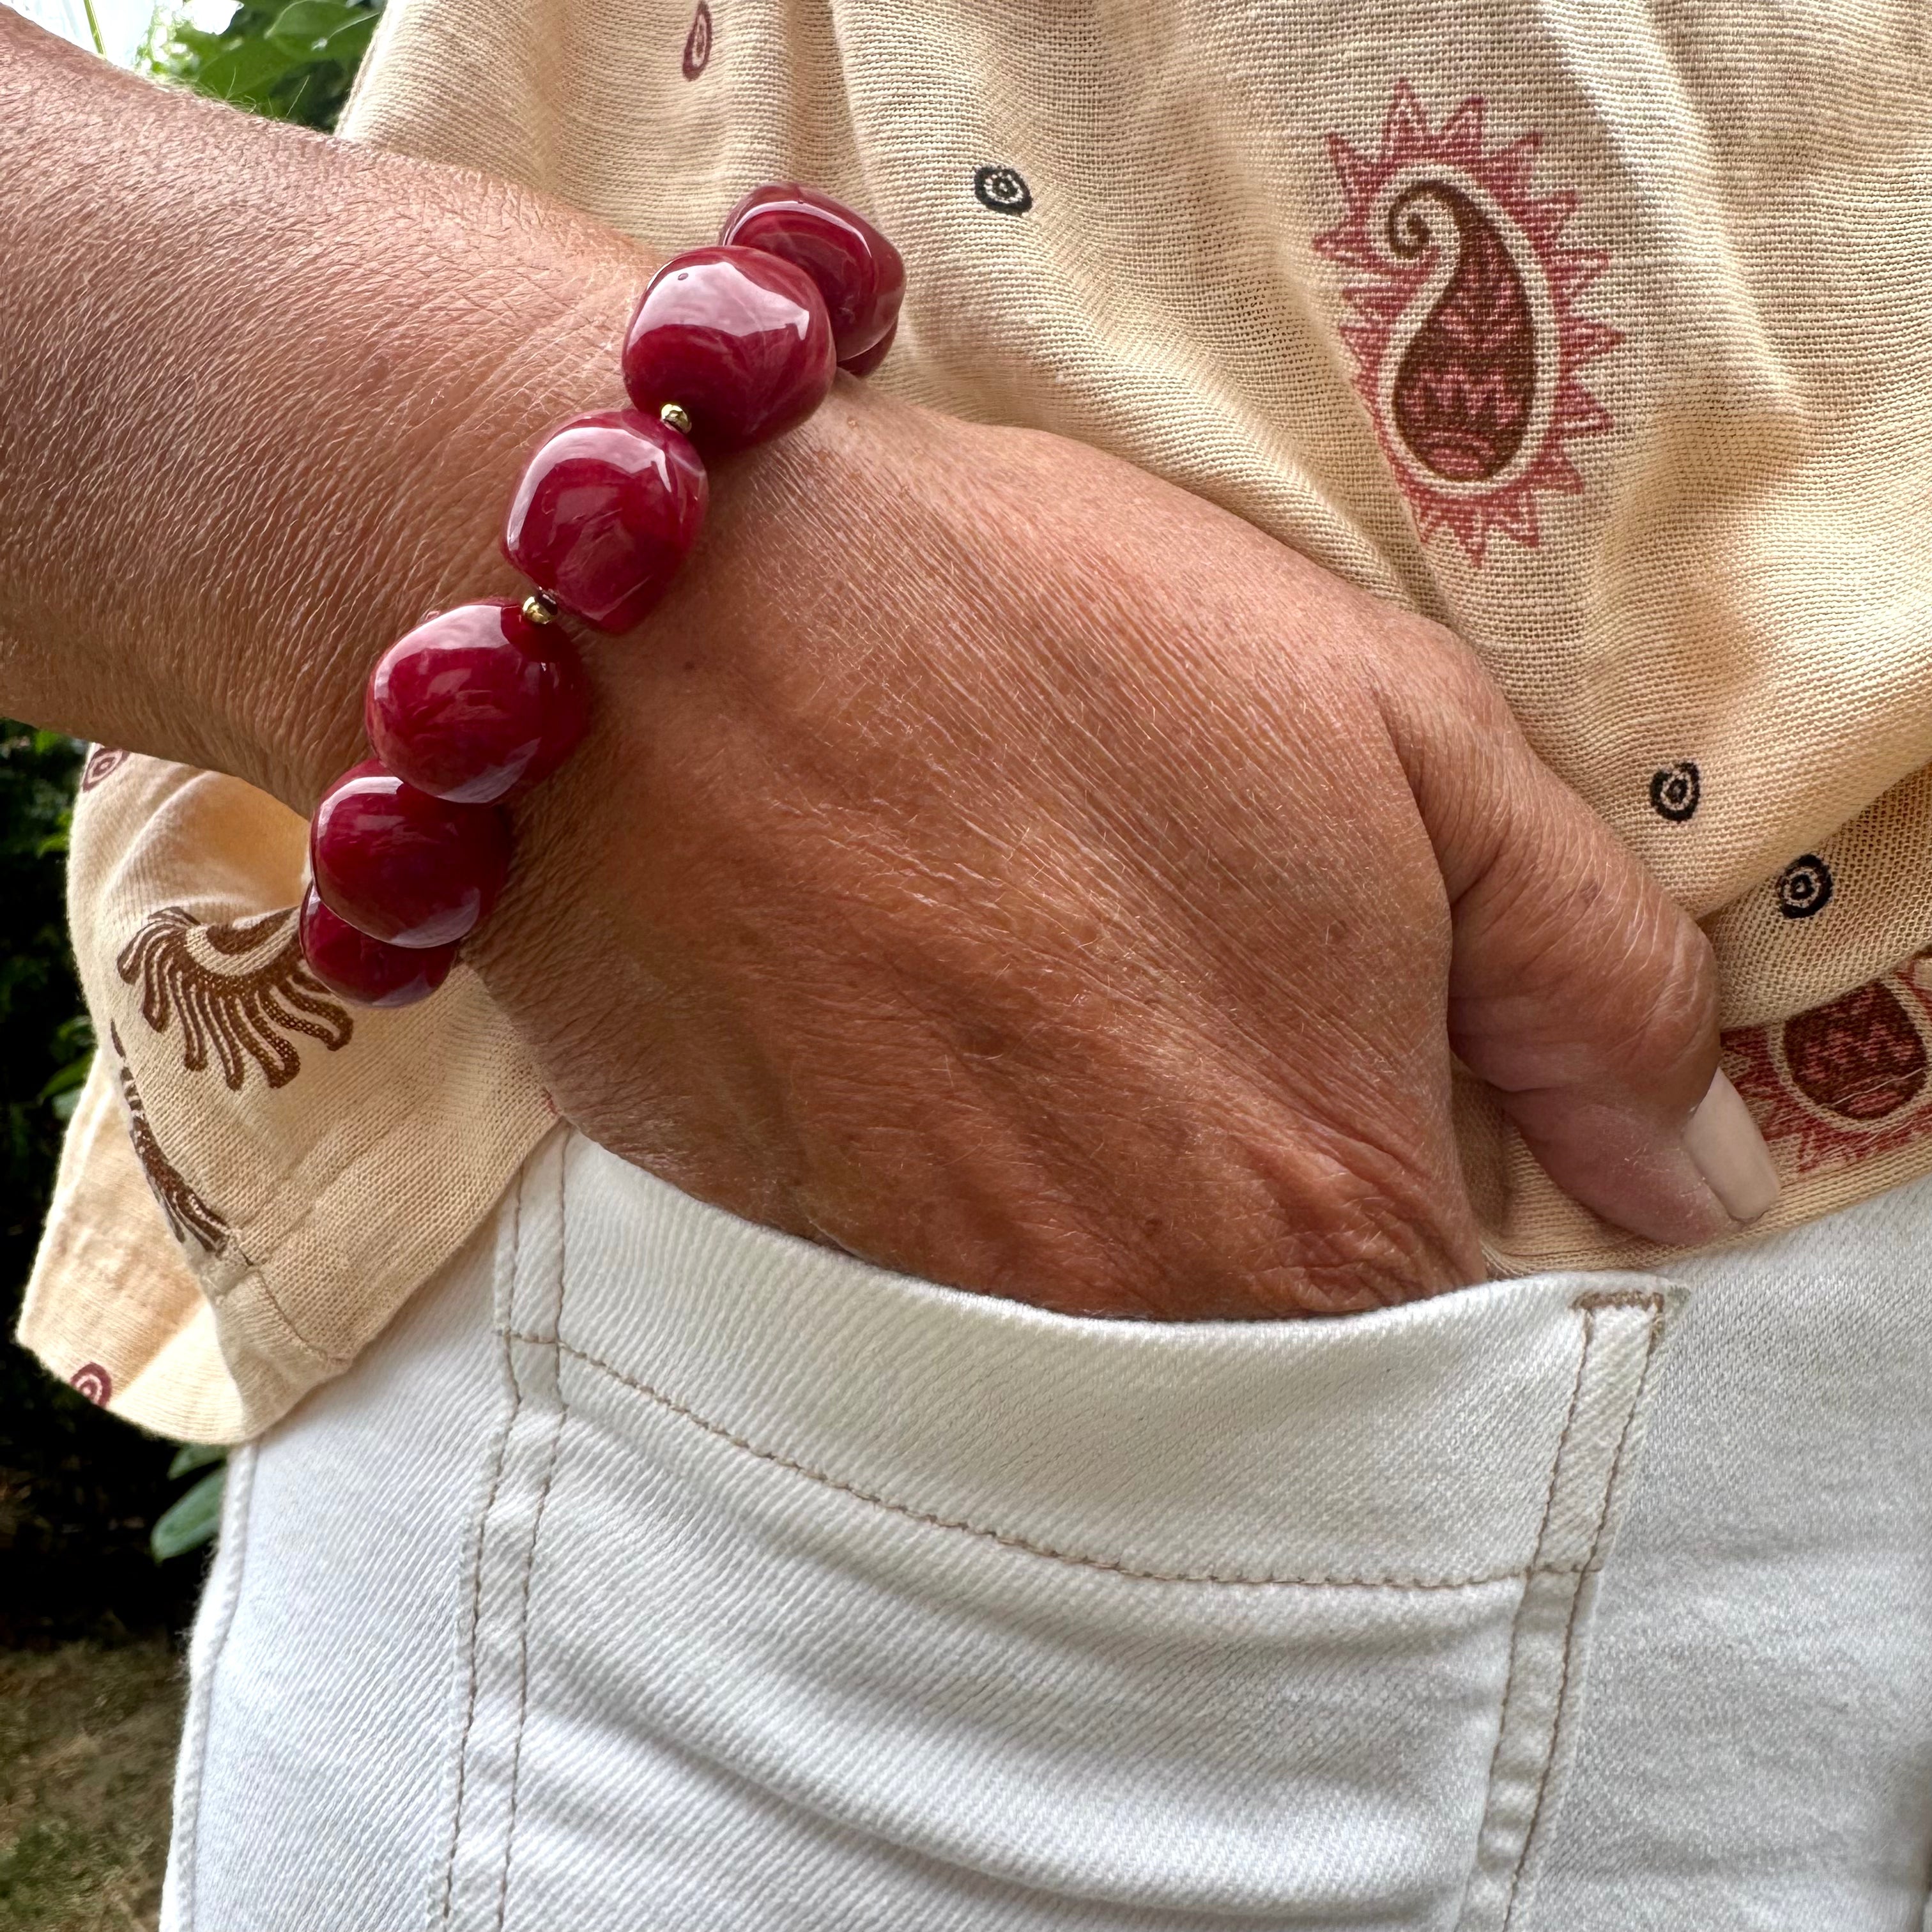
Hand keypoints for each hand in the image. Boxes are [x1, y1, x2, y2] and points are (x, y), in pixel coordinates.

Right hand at [470, 386, 1770, 1318]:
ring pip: (1117, 1343)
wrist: (667, 622)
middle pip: (1292, 1358)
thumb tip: (1701, 1182)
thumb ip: (1592, 981)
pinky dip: (979, 1214)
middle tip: (1203, 1022)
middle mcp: (1135, 1332)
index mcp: (1324, 1217)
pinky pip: (954, 1312)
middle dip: (1289, 1213)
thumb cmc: (1051, 642)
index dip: (1457, 1205)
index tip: (1397, 1089)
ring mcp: (945, 1327)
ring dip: (1123, 1211)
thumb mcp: (1402, 737)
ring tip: (1059, 1006)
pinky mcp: (795, 1281)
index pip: (1476, 1335)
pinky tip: (943, 1046)